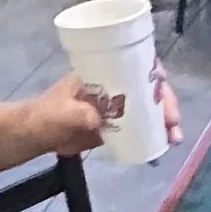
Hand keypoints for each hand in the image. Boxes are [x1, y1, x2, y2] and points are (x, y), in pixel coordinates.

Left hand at [24, 66, 182, 154]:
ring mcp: (117, 107)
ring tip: (173, 139)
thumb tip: (97, 120)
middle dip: (165, 103)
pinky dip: (154, 136)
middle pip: (148, 89)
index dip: (152, 71)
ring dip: (165, 122)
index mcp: (102, 73)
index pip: (134, 64)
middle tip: (172, 122)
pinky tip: (163, 147)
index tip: (162, 83)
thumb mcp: (62, 112)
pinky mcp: (117, 127)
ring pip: (149, 109)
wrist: (37, 135)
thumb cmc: (46, 115)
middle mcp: (115, 86)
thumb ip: (79, 114)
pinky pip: (141, 128)